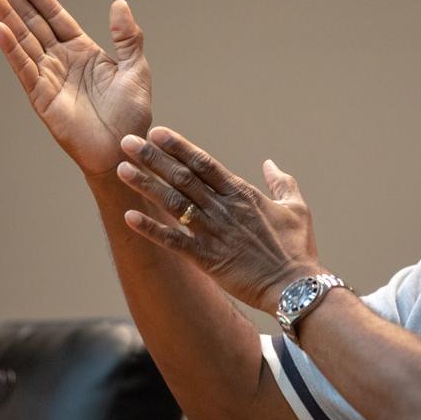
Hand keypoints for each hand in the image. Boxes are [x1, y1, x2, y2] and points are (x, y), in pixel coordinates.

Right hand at [0, 0, 151, 175]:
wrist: (124, 150)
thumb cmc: (131, 116)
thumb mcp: (135, 70)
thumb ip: (127, 38)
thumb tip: (119, 3)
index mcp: (82, 51)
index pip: (54, 17)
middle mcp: (61, 61)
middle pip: (32, 23)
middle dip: (13, 0)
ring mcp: (49, 78)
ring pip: (23, 41)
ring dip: (6, 18)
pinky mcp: (42, 98)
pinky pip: (24, 69)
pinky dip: (11, 49)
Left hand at [116, 126, 321, 312]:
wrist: (297, 286)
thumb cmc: (298, 248)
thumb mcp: (297, 208)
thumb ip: (282, 182)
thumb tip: (270, 164)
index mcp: (242, 193)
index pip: (204, 163)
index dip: (179, 147)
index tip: (157, 133)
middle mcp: (224, 208)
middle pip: (183, 177)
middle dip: (153, 158)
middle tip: (127, 142)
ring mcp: (215, 233)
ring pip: (174, 204)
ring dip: (147, 185)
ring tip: (122, 169)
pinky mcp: (208, 259)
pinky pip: (175, 241)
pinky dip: (151, 229)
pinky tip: (129, 217)